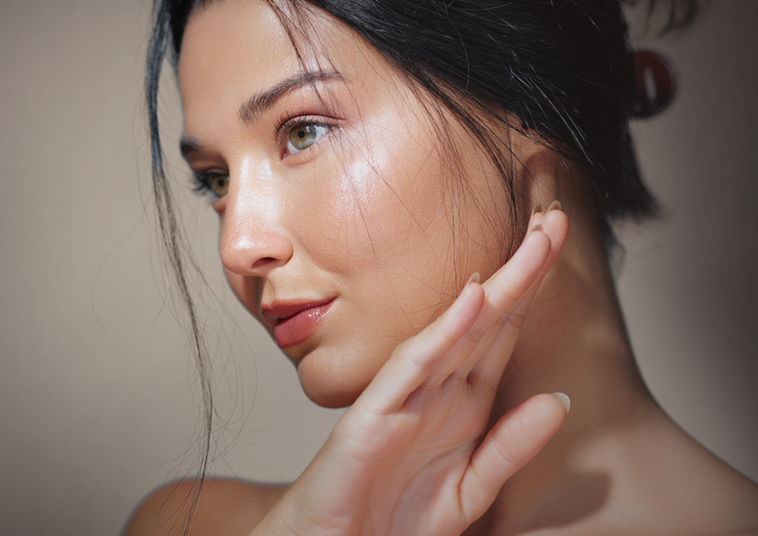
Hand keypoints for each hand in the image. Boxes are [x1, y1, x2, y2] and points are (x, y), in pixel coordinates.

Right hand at [252, 206, 570, 535]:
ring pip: (455, 332)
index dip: (532, 292)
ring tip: (533, 243)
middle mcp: (433, 392)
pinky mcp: (370, 418)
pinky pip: (411, 368)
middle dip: (523, 271)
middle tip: (557, 221)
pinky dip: (441, 333)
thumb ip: (509, 448)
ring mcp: (401, 399)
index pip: (501, 335)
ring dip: (496, 287)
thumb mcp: (469, 491)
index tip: (560, 246)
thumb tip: (559, 401)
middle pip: (486, 321)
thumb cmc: (387, 523)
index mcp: (459, 406)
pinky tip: (472, 299)